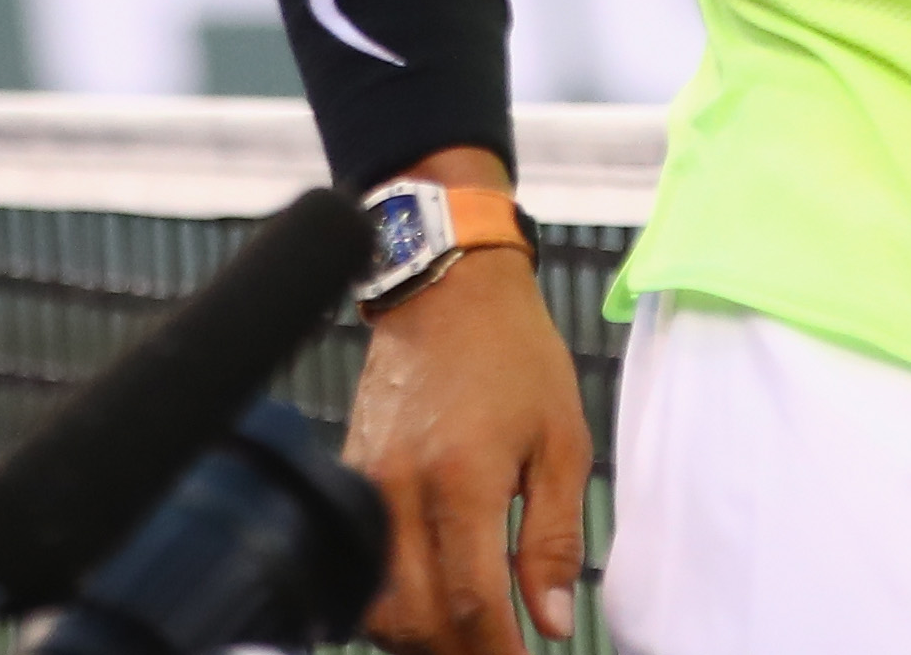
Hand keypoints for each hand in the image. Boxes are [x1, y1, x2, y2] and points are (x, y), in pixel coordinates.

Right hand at [346, 249, 591, 653]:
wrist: (446, 292)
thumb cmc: (515, 357)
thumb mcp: (563, 440)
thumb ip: (553, 538)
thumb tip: (550, 620)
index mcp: (462, 481)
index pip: (471, 604)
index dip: (498, 654)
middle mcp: (401, 494)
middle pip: (416, 621)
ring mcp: (365, 492)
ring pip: (378, 609)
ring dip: (422, 639)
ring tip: (470, 641)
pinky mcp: (347, 484)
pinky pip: (360, 573)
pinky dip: (391, 607)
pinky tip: (429, 609)